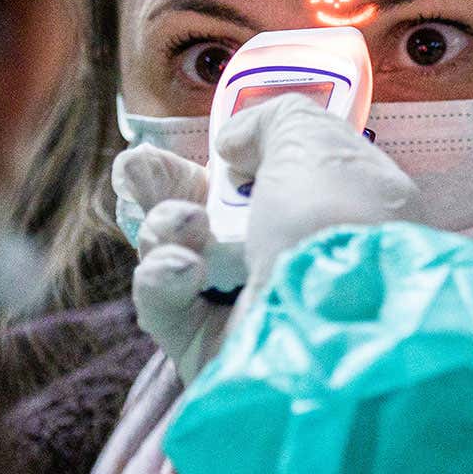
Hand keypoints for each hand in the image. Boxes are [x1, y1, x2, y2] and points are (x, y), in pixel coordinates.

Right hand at [117, 94, 423, 383]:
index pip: (273, 185)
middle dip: (165, 189)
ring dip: (166, 227)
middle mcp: (292, 264)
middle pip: (207, 218)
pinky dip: (162, 278)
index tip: (208, 142)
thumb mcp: (312, 138)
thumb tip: (233, 142)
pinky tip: (182, 268)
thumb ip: (269, 121)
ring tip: (186, 224)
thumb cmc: (332, 219)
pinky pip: (164, 305)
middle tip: (138, 169)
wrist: (334, 321)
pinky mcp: (210, 352)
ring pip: (176, 257)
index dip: (232, 159)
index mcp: (334, 216)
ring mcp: (250, 310)